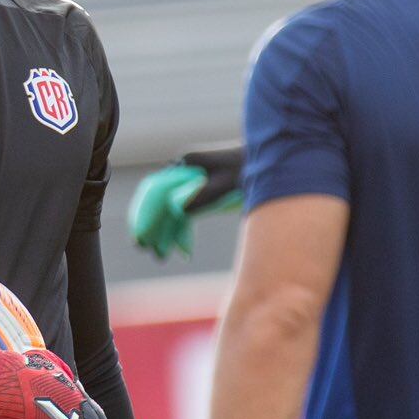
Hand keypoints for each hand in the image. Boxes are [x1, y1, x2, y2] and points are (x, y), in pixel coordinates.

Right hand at [127, 146, 245, 259]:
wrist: (277, 162)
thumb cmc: (253, 171)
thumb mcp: (229, 185)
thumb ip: (204, 195)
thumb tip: (176, 208)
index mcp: (188, 163)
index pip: (155, 190)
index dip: (145, 215)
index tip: (141, 237)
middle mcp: (185, 168)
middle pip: (159, 200)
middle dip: (152, 226)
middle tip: (148, 249)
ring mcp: (193, 178)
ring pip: (169, 208)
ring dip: (165, 231)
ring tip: (162, 255)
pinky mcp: (204, 188)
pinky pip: (183, 211)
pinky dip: (180, 229)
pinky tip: (184, 249)